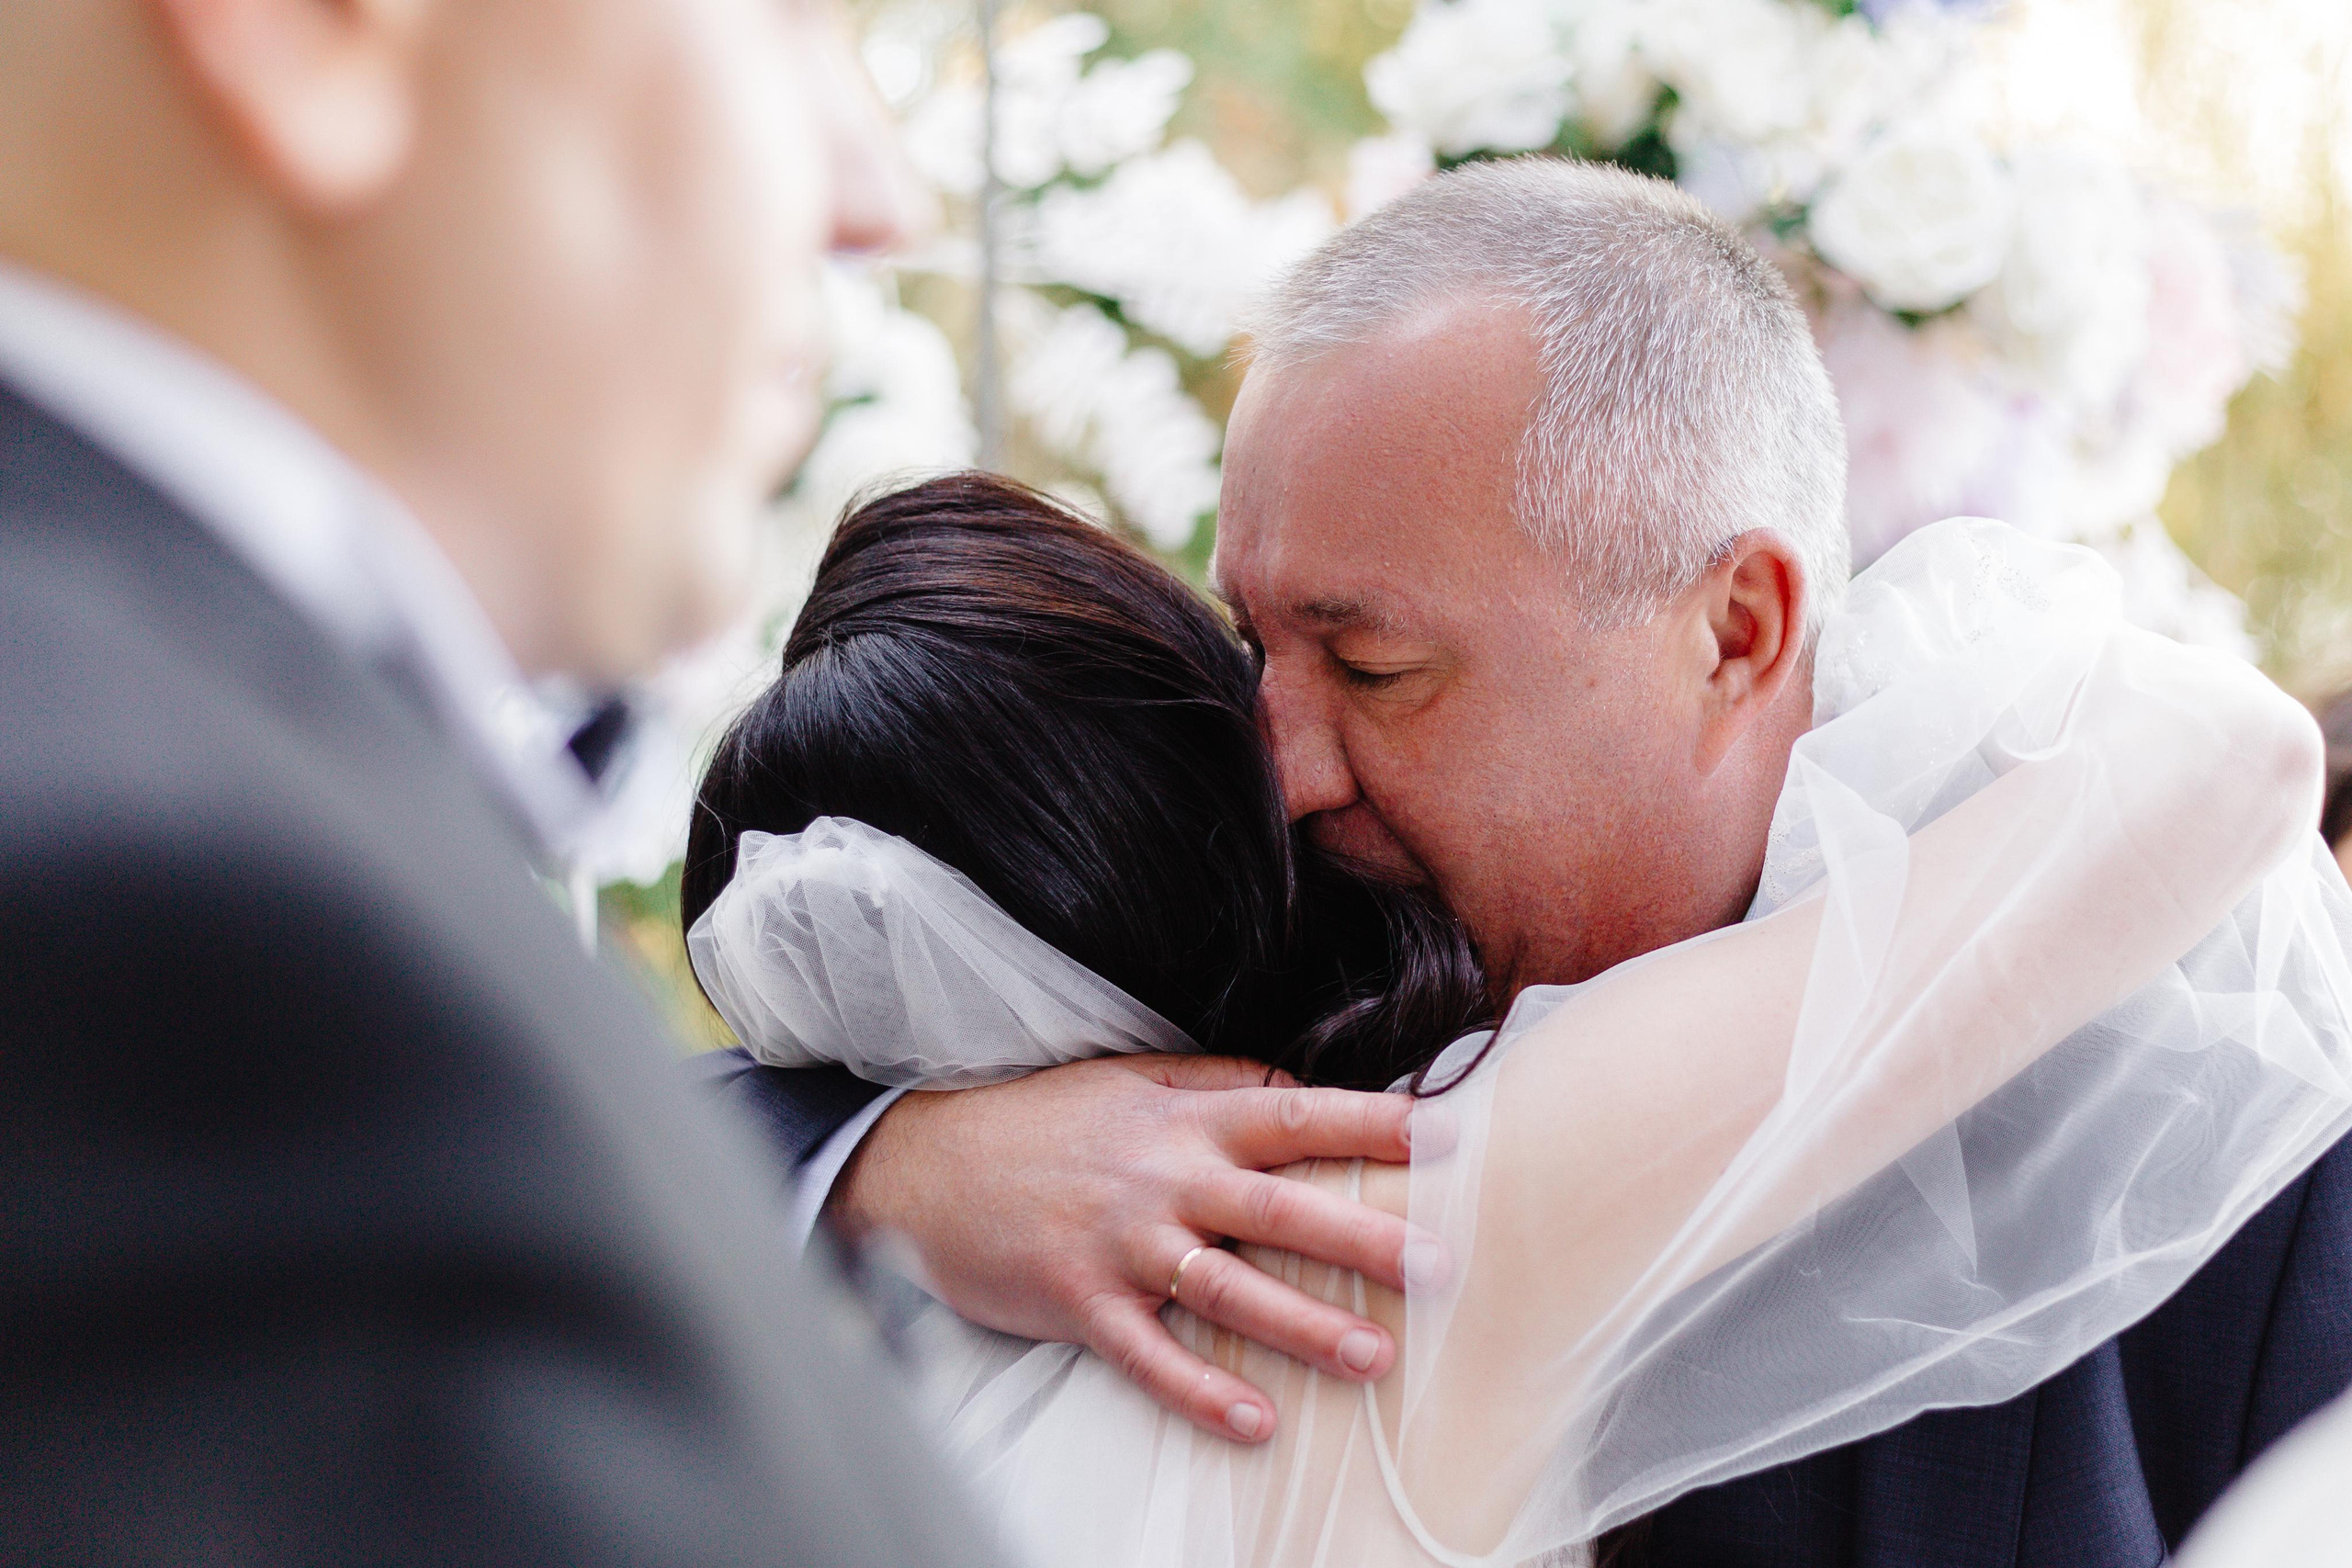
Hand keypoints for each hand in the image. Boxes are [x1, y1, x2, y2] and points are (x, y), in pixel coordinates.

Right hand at [829, 1054, 1444, 1442]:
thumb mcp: (1128, 1080)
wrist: (922, 1163)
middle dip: (1363, 1234)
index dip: (1371, 1122)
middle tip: (1439, 1262)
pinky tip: (1257, 1423)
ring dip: (1303, 1325)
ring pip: (1227, 1289)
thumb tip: (1298, 1088)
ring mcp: (1120, 1244)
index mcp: (1184, 1118)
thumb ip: (1214, 1083)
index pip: (1295, 1113)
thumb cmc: (1040, 1121)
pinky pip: (1150, 1356)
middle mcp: (1162, 1178)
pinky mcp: (1079, 1302)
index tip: (1447, 1135)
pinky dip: (1202, 1392)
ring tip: (1376, 1355)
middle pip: (1279, 1206)